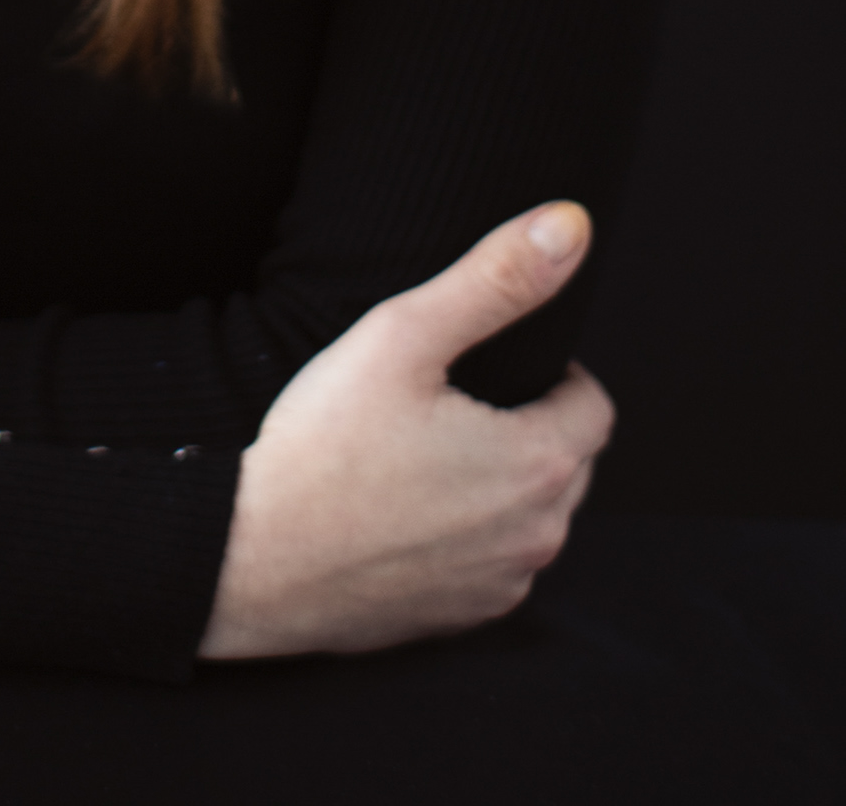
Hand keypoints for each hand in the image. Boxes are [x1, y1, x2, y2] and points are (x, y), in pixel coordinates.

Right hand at [196, 201, 614, 659]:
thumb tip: (568, 226)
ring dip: (502, 481)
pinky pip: (490, 564)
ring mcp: (497, 587)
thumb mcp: (403, 335)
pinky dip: (468, 533)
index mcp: (537, 464)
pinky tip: (407, 505)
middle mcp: (535, 538)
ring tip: (428, 447)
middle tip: (454, 397)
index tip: (499, 360)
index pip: (594, 408)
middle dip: (531, 423)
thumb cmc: (321, 445)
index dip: (556, 373)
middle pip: (569, 463)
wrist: (251, 560)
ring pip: (532, 517)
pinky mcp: (457, 620)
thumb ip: (494, 277)